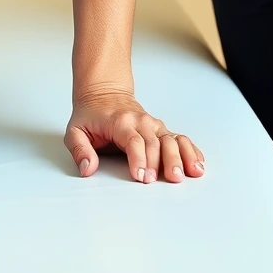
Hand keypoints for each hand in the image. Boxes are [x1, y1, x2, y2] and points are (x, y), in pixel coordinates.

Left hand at [66, 89, 203, 183]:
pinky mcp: (161, 130)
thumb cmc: (90, 115)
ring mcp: (153, 125)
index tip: (141, 176)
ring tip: (190, 172)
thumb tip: (87, 168)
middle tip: (165, 179)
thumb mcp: (75, 131)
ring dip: (181, 156)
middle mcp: (140, 122)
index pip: (133, 141)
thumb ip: (79, 150)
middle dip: (162, 162)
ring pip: (171, 139)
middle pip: (155, 143)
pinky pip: (180, 139)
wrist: (103, 93)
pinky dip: (190, 151)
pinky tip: (198, 164)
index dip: (139, 158)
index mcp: (120, 122)